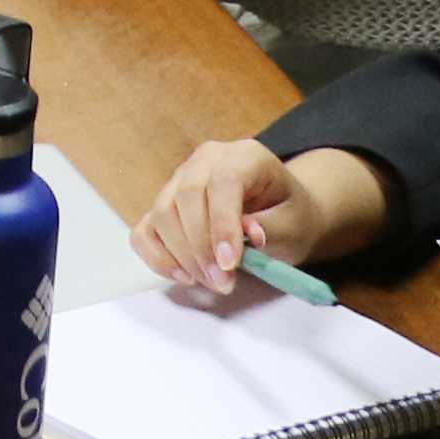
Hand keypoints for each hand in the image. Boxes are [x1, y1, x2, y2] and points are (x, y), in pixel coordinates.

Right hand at [132, 138, 389, 291]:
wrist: (281, 215)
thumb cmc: (289, 217)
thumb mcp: (294, 224)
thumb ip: (272, 229)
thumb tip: (249, 238)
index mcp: (245, 155)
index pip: (223, 181)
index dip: (223, 223)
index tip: (230, 264)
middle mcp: (206, 160)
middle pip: (186, 196)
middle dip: (201, 247)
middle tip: (223, 283)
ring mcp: (180, 179)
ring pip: (162, 213)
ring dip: (182, 256)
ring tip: (212, 282)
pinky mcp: (165, 205)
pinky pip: (145, 230)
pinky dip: (158, 256)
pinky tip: (184, 276)